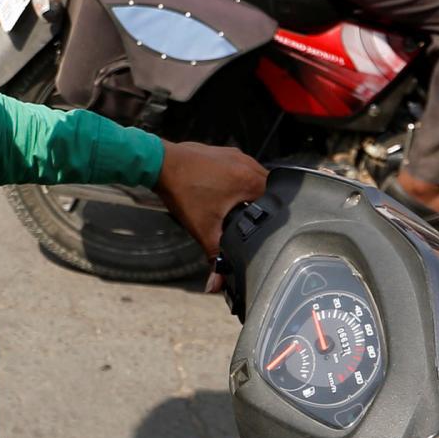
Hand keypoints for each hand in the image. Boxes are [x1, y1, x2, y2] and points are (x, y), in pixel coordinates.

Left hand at [155, 138, 268, 263]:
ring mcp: (236, 155)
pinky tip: (232, 196)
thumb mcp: (202, 228)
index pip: (279, 201)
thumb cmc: (181, 191)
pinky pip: (242, 169)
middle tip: (259, 223)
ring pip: (256, 177)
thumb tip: (217, 284)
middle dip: (266, 207)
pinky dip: (241, 182)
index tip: (272, 230)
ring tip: (248, 211)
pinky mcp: (224, 153)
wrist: (159, 163)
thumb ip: (215, 257)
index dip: (277, 217)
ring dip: (254, 193)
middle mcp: (247, 163)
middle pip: (269, 189)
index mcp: (249, 179)